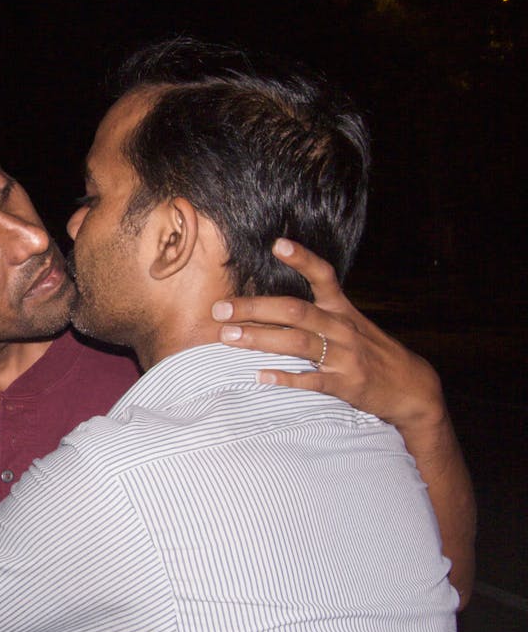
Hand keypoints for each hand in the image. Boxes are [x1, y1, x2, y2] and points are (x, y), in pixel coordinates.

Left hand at [210, 238, 443, 429]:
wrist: (412, 388)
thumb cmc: (371, 351)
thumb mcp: (350, 323)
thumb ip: (317, 312)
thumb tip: (268, 306)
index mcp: (342, 309)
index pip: (324, 276)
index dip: (302, 259)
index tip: (277, 244)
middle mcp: (342, 328)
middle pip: (295, 310)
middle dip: (254, 308)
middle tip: (219, 309)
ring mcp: (344, 356)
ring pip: (298, 343)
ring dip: (260, 339)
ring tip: (228, 337)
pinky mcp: (346, 385)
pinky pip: (312, 381)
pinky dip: (286, 378)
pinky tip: (260, 376)